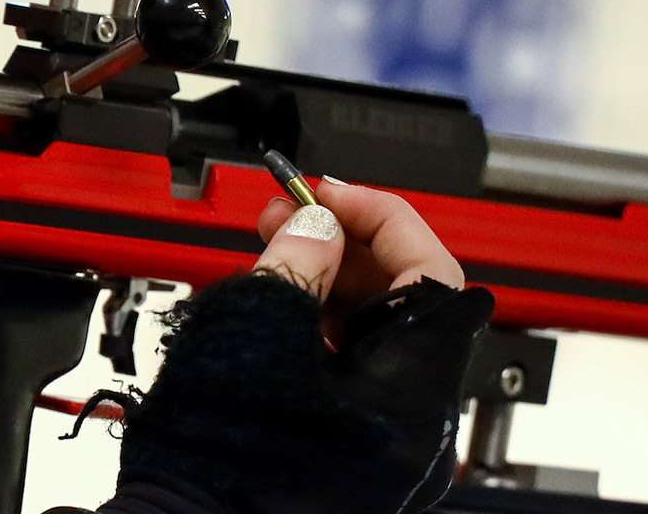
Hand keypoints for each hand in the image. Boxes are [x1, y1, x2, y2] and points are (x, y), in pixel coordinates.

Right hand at [100, 179, 492, 513]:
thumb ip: (298, 261)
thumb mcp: (254, 328)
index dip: (382, 217)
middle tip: (291, 209)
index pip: (433, 275)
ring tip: (273, 243)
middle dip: (349, 242)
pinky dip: (323, 322)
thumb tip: (320, 223)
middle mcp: (417, 425)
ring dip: (333, 277)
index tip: (330, 193)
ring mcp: (389, 442)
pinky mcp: (357, 448)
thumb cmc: (214, 453)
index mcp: (410, 394)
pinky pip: (359, 368)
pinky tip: (279, 296)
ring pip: (383, 334)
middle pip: (411, 304)